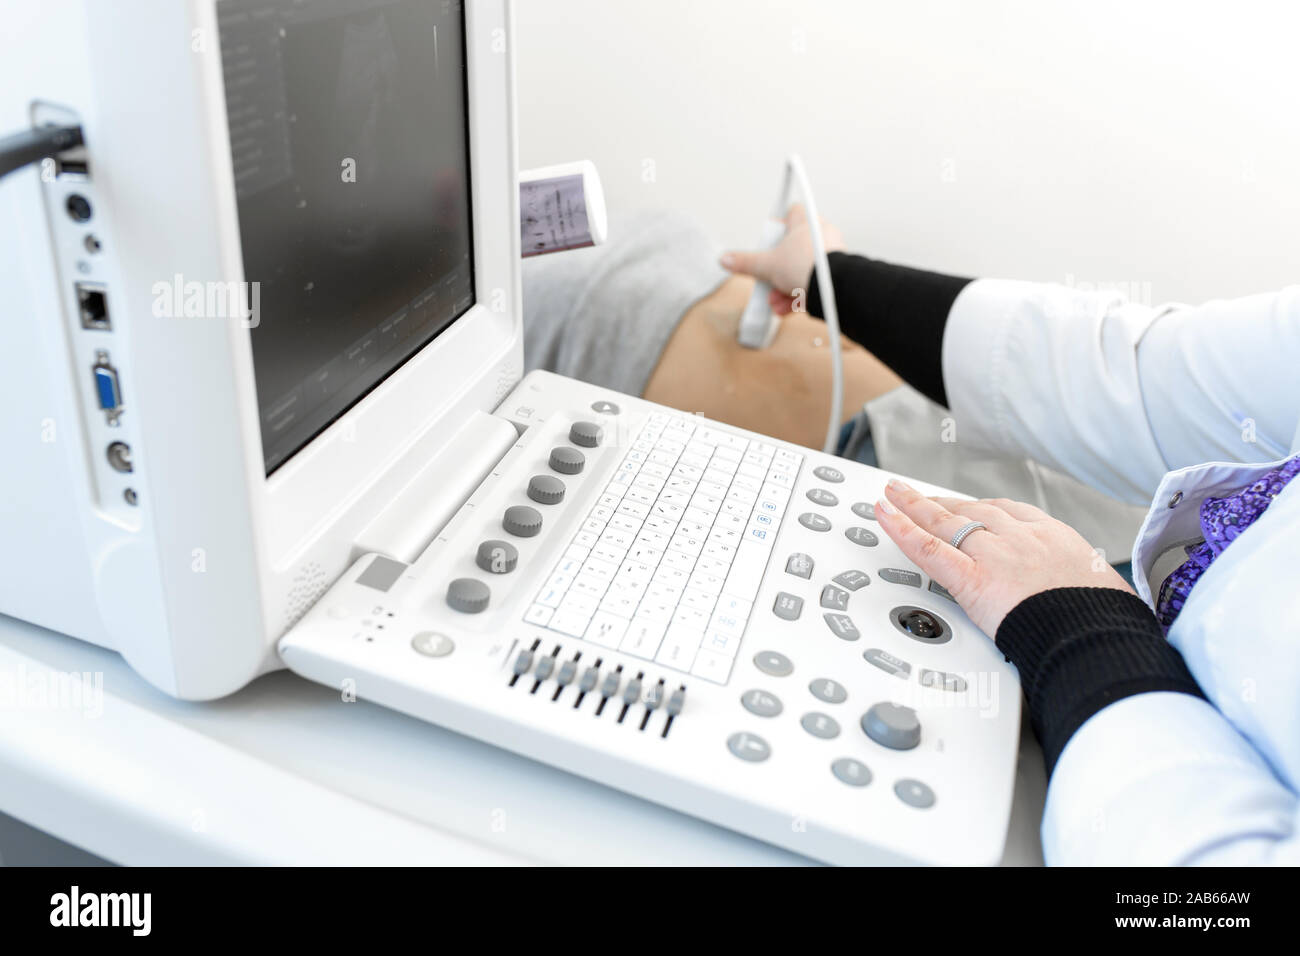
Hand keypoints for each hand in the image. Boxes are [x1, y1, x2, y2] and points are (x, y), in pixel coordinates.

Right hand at [719, 204, 843, 313]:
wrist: (832, 288)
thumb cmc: (807, 267)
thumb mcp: (766, 265)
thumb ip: (745, 262)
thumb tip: (726, 259)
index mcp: (805, 222)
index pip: (790, 214)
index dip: (776, 229)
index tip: (766, 243)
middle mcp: (820, 235)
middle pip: (791, 249)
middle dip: (776, 270)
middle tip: (767, 279)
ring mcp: (830, 255)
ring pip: (801, 269)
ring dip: (784, 287)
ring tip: (775, 300)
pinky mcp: (835, 274)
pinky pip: (812, 282)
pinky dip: (799, 295)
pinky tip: (786, 308)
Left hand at [874, 479, 1133, 636]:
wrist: (1097, 639)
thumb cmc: (1106, 623)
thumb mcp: (1106, 591)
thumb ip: (1087, 586)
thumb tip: (1097, 598)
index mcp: (1055, 538)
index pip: (1010, 513)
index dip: (982, 508)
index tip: (969, 505)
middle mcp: (1021, 538)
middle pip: (973, 512)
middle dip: (943, 504)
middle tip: (920, 497)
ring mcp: (995, 555)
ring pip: (945, 522)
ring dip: (914, 506)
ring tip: (893, 495)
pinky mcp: (972, 579)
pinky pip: (928, 548)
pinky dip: (902, 529)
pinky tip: (885, 515)